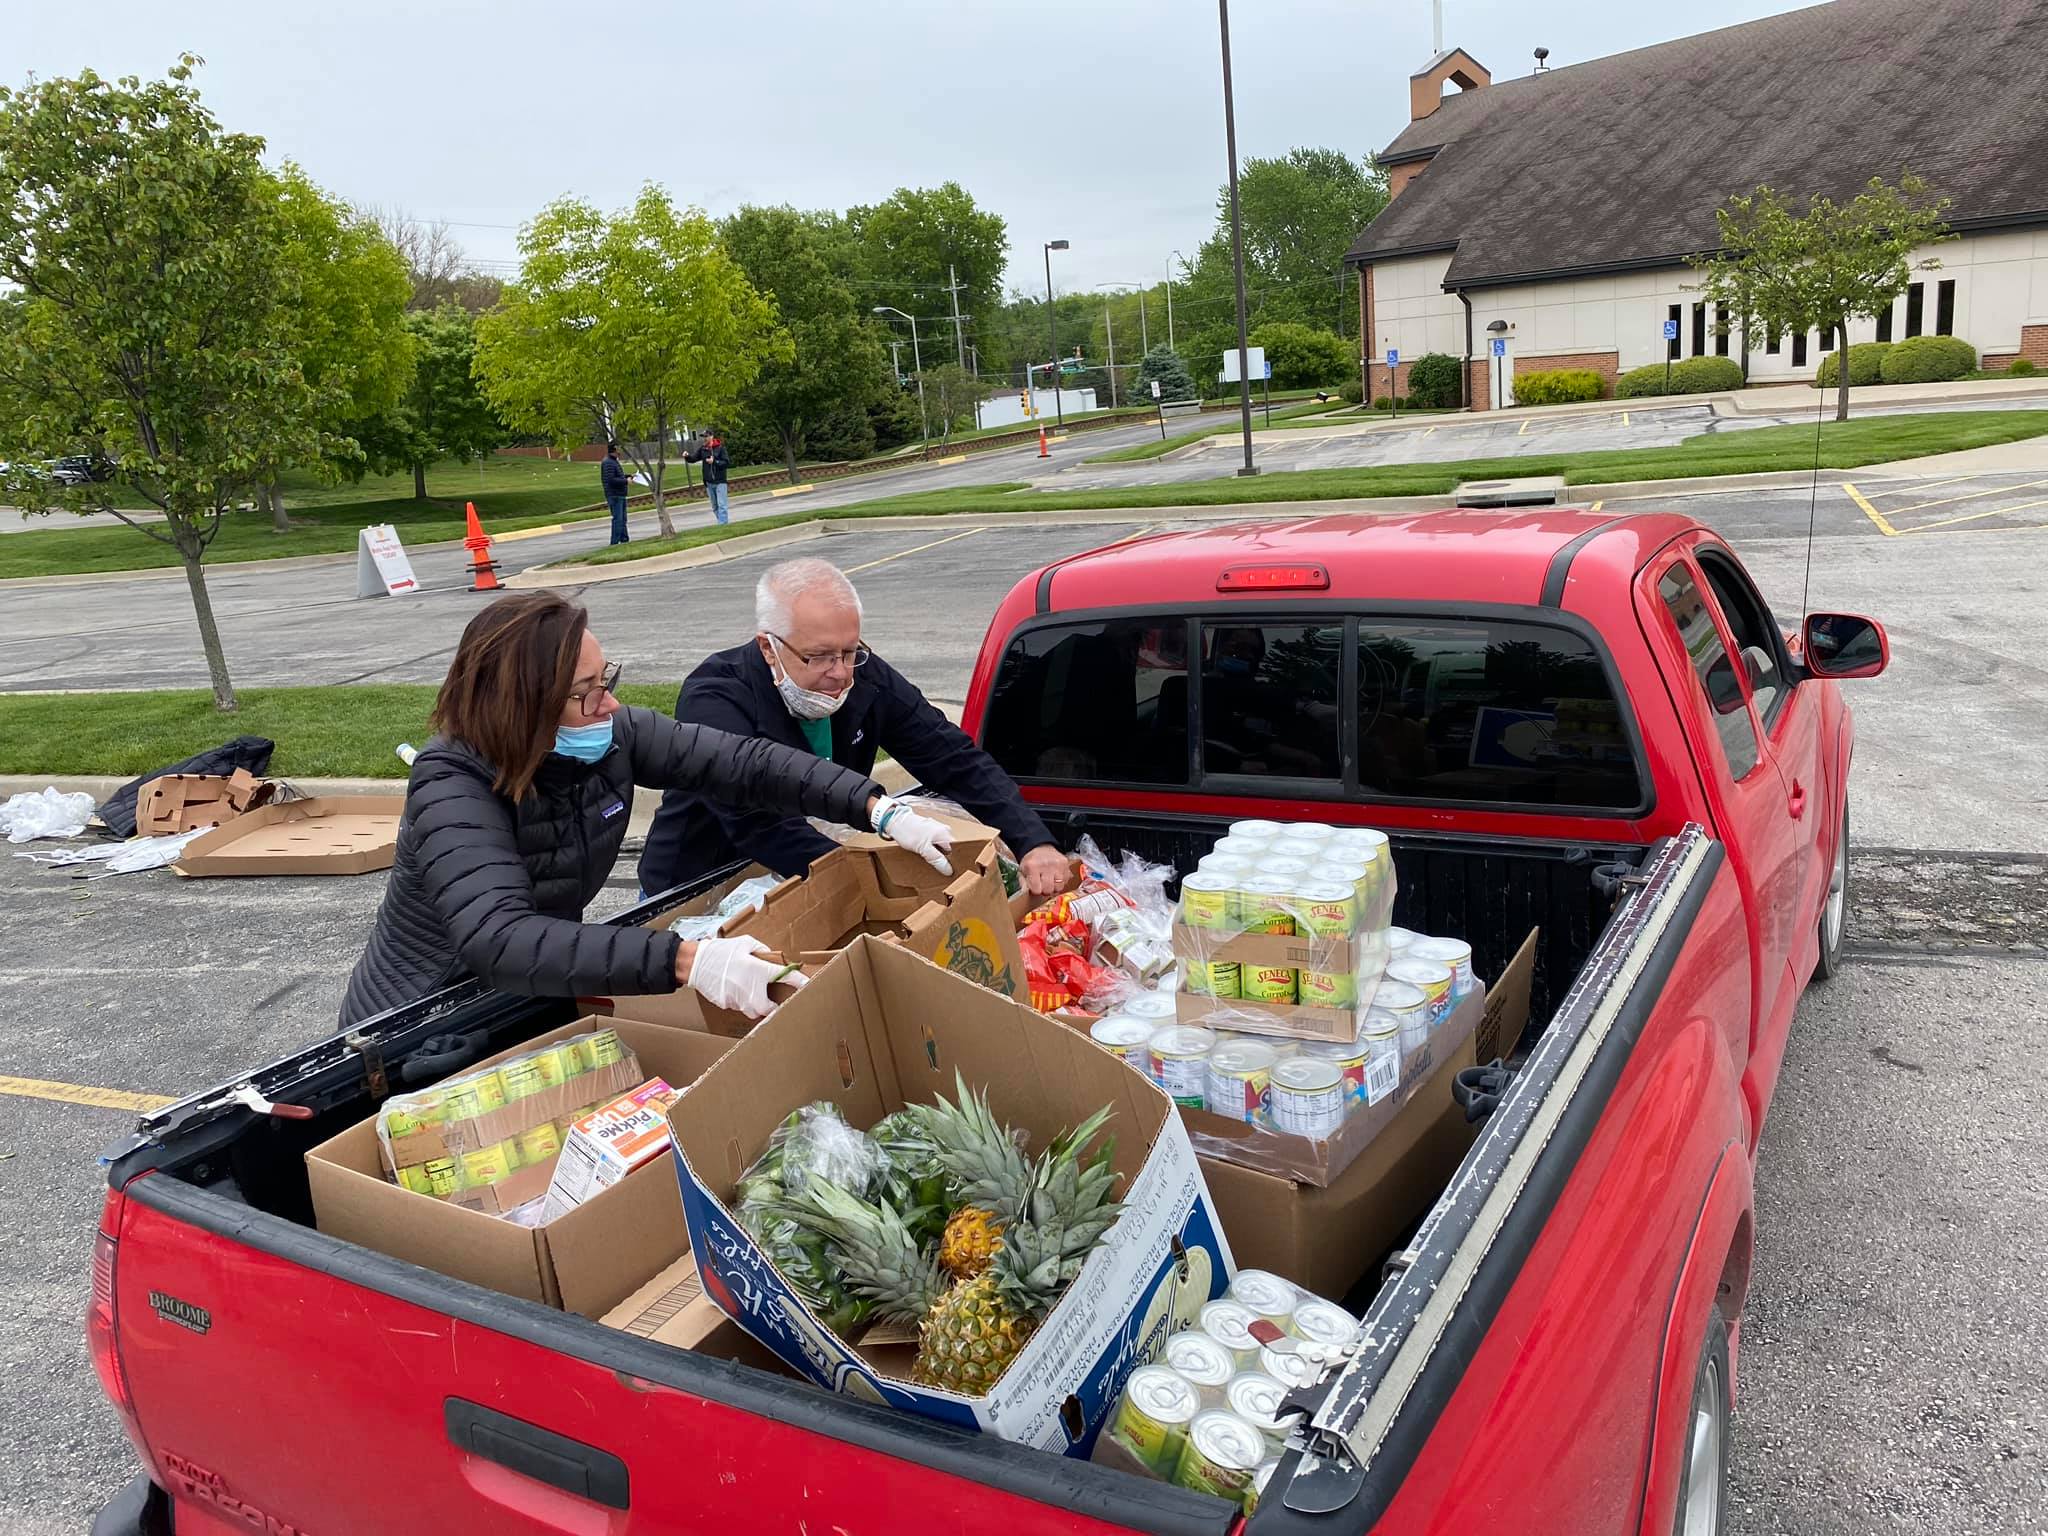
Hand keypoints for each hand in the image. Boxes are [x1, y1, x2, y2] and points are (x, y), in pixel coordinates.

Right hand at [686, 935, 804, 1017]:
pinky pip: (737, 1006)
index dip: (799, 982)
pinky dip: (738, 1000)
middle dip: (771, 1008)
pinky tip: (732, 989)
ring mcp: (737, 999)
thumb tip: (772, 957)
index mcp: (758, 970)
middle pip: (767, 1009)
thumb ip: (762, 950)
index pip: (786, 977)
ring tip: (748, 991)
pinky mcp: (726, 1004)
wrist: (695, 963)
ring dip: (754, 1004)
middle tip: (772, 1002)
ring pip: (751, 1010)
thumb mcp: (745, 943)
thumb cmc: (721, 951)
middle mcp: (750, 988)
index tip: (808, 985)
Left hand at [871, 796, 952, 875]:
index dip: (953, 862)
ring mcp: (935, 830)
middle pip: (948, 850)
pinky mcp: (928, 832)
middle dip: (943, 860)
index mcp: (945, 833)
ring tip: (928, 862)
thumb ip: (937, 859)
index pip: (956, 851)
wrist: (894, 821)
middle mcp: (943, 830)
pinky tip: (924, 855)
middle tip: (937, 869)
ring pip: (940, 848)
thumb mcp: (923, 848)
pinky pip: (933, 844)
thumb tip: (948, 870)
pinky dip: (930, 851)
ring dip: (935, 856)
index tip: (948, 871)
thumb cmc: (908, 832)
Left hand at [1020, 844, 1069, 897]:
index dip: (1035, 890)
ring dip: (1054, 887)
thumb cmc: (1032, 861)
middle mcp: (1046, 865)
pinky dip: (1061, 882)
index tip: (1035, 887)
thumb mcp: (1022, 870)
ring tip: (1049, 882)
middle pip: (1048, 890)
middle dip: (1044, 890)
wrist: (1041, 847)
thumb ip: (1023, 883)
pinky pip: (1065, 881)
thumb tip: (1025, 892)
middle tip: (1042, 885)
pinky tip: (1055, 878)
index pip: (1036, 890)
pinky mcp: (1065, 865)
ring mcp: (1058, 865)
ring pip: (1058, 887)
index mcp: (1032, 866)